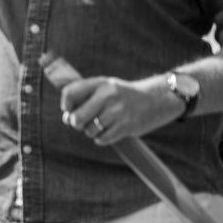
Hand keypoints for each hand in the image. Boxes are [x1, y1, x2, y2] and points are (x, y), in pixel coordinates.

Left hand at [59, 74, 184, 146]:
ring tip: (102, 123)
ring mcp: (118, 112)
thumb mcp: (106, 87)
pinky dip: (102, 138)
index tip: (68, 109)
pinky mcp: (126, 126)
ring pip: (89, 130)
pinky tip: (110, 130)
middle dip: (75, 123)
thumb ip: (85, 98)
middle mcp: (108, 95)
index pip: (70, 93)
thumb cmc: (123, 96)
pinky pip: (102, 139)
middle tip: (81, 122)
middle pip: (76, 118)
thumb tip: (66, 119)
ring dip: (91, 131)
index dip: (65, 105)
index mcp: (101, 83)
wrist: (157, 99)